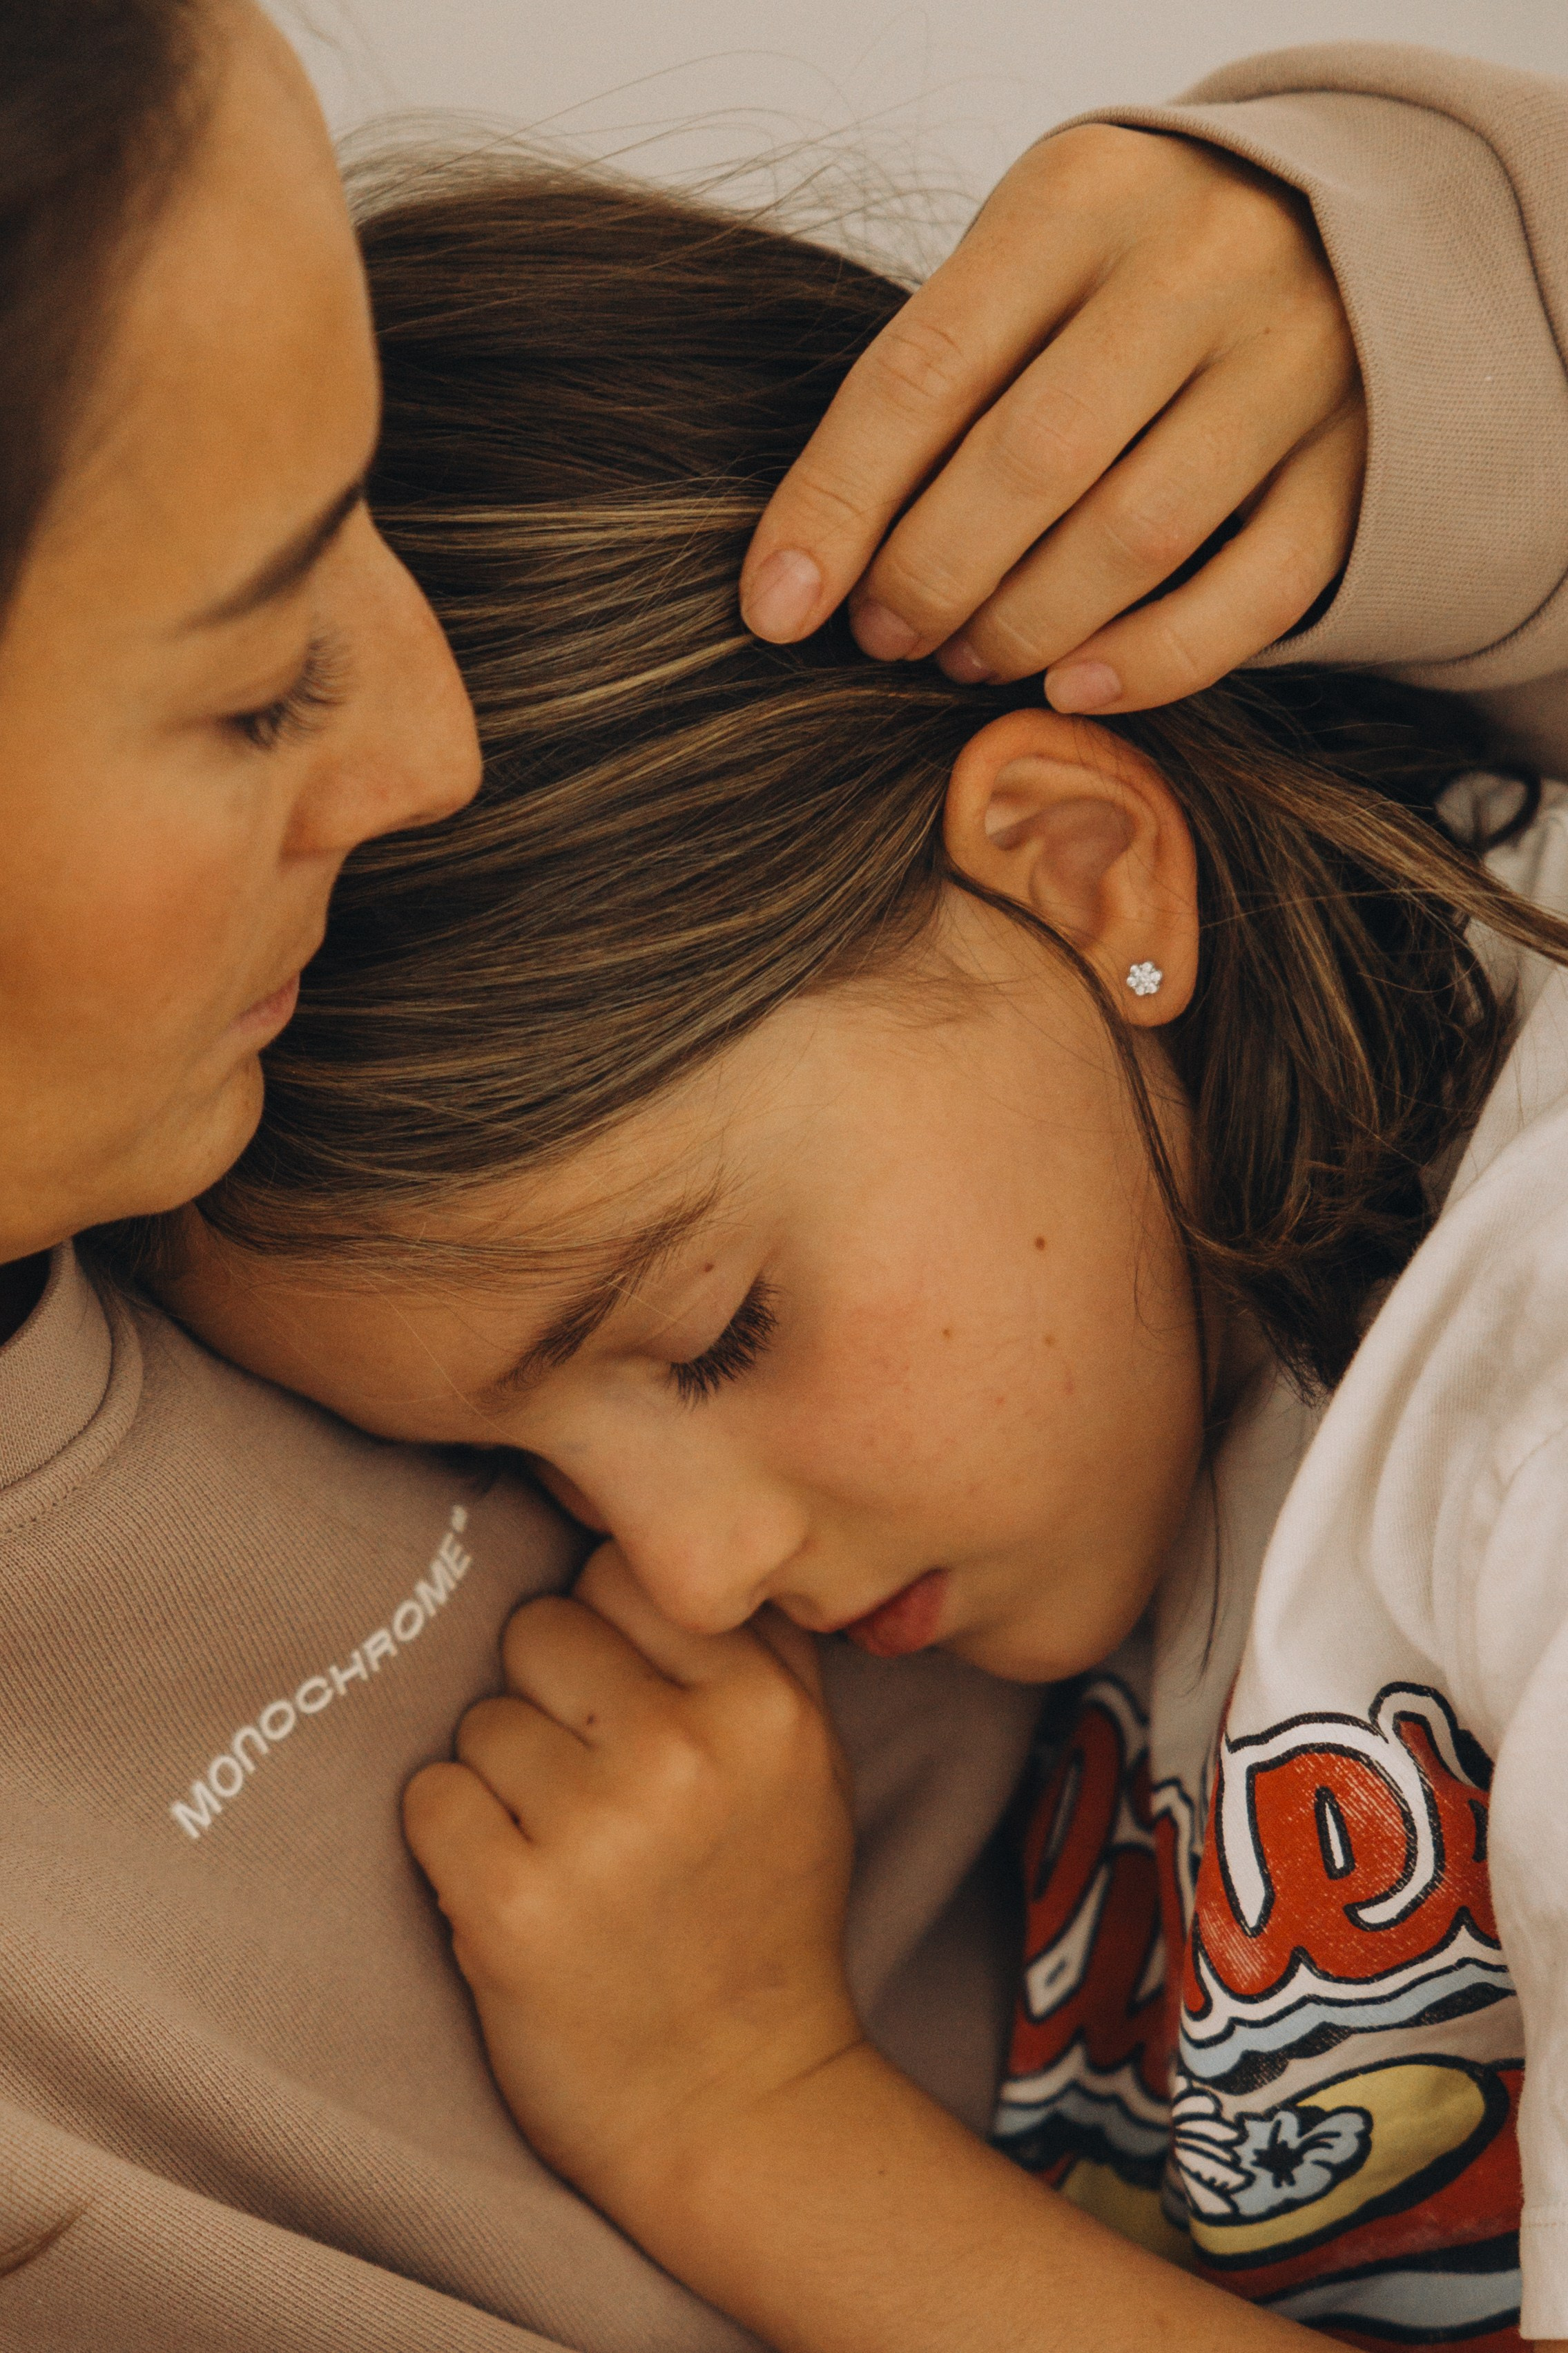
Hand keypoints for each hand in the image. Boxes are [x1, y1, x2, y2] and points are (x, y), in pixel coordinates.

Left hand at [402, 1544, 861, 2222]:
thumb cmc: (758, 1910)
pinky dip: (453, 1838)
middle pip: (537, 1629)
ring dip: (501, 1777)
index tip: (617, 1687)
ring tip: (564, 1847)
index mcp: (763, 1706)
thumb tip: (655, 1526)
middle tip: (589, 1781)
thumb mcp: (804, 1761)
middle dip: (546, 1696)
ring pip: (480, 1717)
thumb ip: (749, 1643)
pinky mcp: (510, 1906)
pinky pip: (431, 1796)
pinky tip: (512, 1884)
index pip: (622, 1572)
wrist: (733, 2101)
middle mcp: (685, 1753)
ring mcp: (596, 1831)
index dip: (606, 1627)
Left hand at [742, 124, 1364, 712]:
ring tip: (966, 658)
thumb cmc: (1125, 270)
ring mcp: (1296, 362)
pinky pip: (1255, 595)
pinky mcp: (1360, 459)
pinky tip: (1072, 687)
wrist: (1338, 225)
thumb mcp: (1025, 264)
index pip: (925, 371)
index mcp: (1080, 196)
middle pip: (1031, 464)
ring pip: (1137, 537)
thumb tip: (807, 569)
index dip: (837, 507)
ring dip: (1025, 627)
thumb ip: (938, 383)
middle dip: (932, 576)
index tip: (777, 609)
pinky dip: (1152, 662)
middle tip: (887, 636)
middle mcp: (1200, 264)